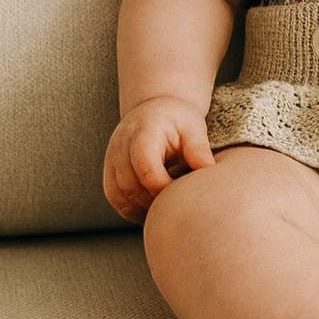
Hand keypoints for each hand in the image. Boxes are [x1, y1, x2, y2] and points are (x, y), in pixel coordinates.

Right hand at [103, 95, 215, 222]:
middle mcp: (120, 147)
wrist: (155, 110)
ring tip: (167, 203)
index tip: (185, 192)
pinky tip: (153, 205)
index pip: (147, 171)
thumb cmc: (177, 118)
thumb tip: (209, 170)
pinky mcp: (109, 173)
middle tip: (179, 201)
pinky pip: (116, 199)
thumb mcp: (193, 126)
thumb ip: (198, 148)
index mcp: (142, 134)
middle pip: (132, 188)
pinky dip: (133, 209)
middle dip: (156, 201)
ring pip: (120, 197)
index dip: (166, 188)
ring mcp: (111, 161)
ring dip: (143, 207)